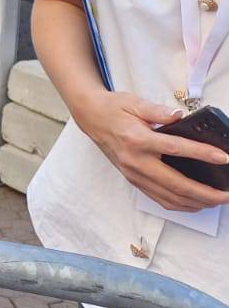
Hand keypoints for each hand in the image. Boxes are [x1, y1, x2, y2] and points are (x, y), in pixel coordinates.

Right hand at [69, 90, 228, 211]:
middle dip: (206, 192)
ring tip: (216, 200)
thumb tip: (179, 115)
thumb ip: (158, 110)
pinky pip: (159, 199)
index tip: (224, 158)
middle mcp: (136, 161)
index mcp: (138, 139)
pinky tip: (195, 203)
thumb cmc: (114, 109)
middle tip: (226, 194)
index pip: (176, 149)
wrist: (91, 117)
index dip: (203, 155)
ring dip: (196, 202)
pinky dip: (180, 205)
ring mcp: (134, 174)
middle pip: (176, 184)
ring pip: (169, 197)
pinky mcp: (133, 180)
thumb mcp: (135, 102)